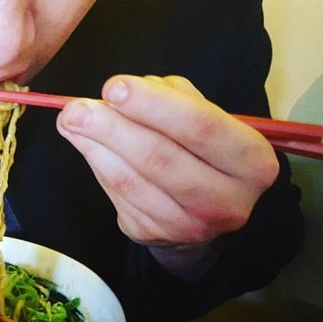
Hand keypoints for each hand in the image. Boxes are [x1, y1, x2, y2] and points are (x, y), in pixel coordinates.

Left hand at [56, 75, 278, 274]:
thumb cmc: (201, 149)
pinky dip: (95, 163)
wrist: (201, 210)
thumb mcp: (205, 115)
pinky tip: (82, 141)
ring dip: (94, 145)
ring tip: (70, 118)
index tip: (114, 87)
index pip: (202, 128)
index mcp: (252, 161)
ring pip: (130, 180)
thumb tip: (117, 93)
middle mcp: (227, 201)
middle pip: (160, 158)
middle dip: (113, 128)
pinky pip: (116, 195)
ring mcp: (188, 226)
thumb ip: (170, 98)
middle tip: (77, 107)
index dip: (154, 106)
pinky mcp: (151, 234)